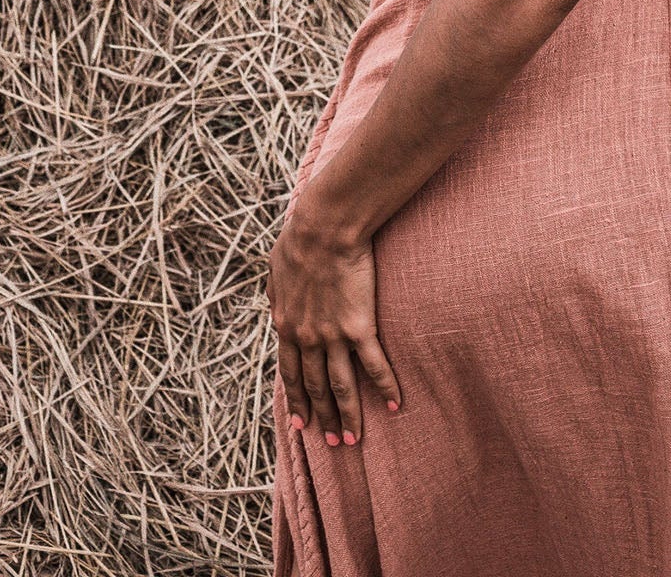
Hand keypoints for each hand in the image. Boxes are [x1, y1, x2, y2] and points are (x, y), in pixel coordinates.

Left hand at [267, 208, 400, 445]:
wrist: (323, 230)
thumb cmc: (299, 241)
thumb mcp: (275, 272)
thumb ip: (277, 296)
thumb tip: (276, 305)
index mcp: (286, 326)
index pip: (290, 374)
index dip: (297, 401)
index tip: (301, 424)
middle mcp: (307, 338)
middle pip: (316, 387)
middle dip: (323, 417)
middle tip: (332, 442)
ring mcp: (333, 336)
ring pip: (341, 386)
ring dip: (348, 415)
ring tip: (354, 439)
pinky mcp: (360, 327)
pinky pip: (374, 364)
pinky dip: (385, 386)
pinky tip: (395, 404)